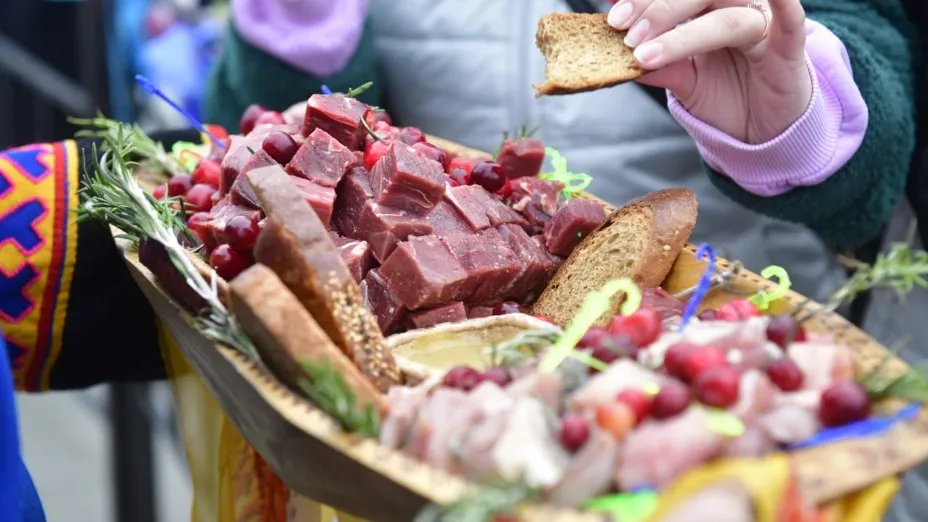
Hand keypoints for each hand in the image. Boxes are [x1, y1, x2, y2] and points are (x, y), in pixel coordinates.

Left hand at [608, 0, 810, 143]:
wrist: (764, 129)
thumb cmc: (727, 96)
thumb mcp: (684, 81)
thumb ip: (658, 66)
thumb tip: (617, 60)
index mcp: (708, 8)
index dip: (643, 0)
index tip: (612, 16)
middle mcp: (736, 7)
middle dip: (656, 9)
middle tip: (624, 32)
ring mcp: (763, 24)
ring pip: (725, 15)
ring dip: (683, 31)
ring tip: (645, 53)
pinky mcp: (789, 48)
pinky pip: (789, 19)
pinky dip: (781, 3)